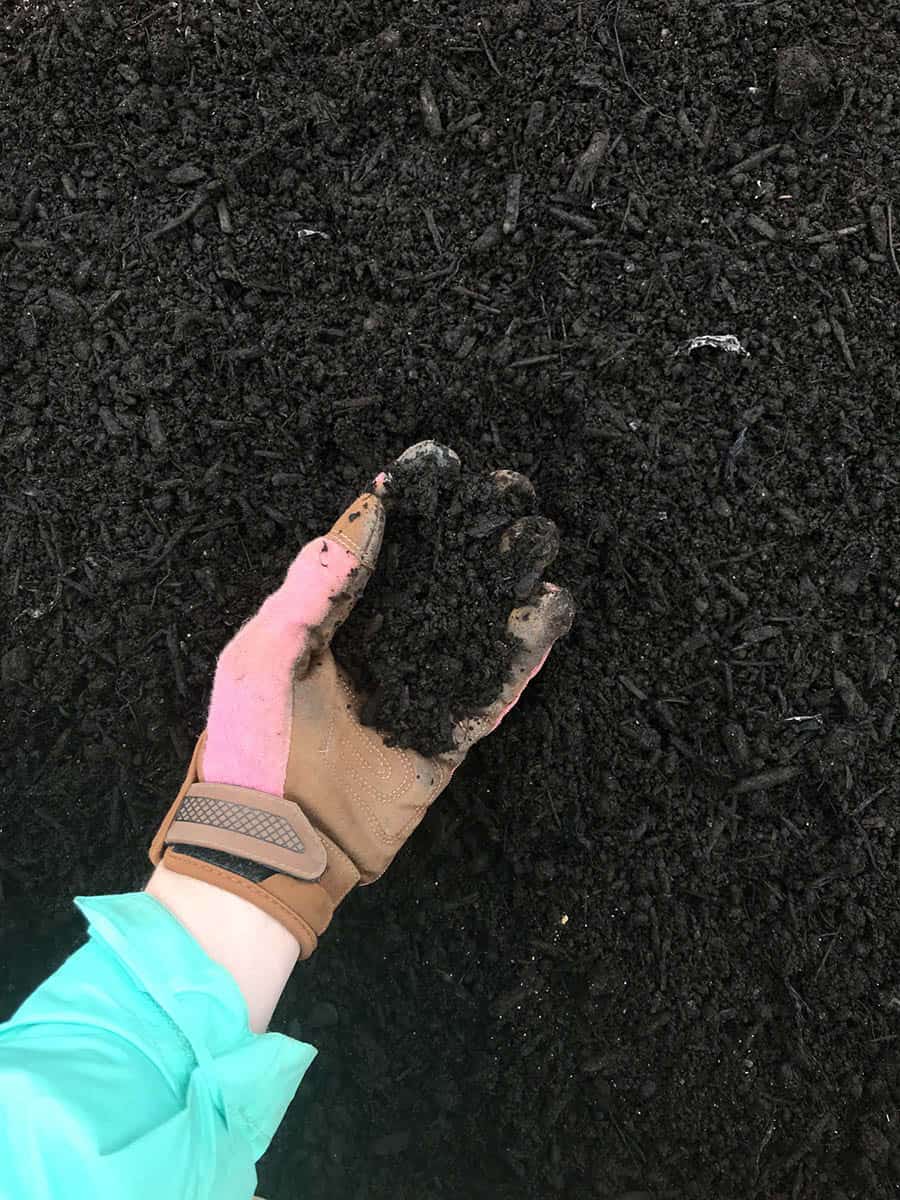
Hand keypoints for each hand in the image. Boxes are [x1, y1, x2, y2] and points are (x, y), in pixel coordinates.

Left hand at [149, 442, 573, 956]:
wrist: (273, 847)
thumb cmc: (249, 747)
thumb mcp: (259, 658)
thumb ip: (308, 591)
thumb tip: (361, 519)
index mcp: (328, 620)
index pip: (376, 547)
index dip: (407, 504)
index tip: (439, 463)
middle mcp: (379, 646)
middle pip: (436, 576)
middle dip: (472, 532)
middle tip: (509, 491)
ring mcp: (417, 689)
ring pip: (473, 624)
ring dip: (507, 582)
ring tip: (540, 539)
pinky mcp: (446, 736)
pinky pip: (494, 689)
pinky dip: (525, 654)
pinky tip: (552, 610)